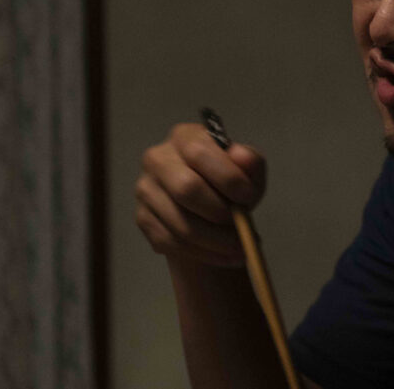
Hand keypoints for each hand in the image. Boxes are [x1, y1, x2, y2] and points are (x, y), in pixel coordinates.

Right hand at [135, 123, 266, 265]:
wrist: (210, 211)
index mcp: (184, 137)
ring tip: (240, 248)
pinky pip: (171, 243)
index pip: (200, 153)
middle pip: (185, 189)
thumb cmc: (230, 184)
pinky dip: (203, 254)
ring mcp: (146, 189)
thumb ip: (251, 162)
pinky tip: (224, 256)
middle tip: (242, 227)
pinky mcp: (143, 218)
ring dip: (215, 242)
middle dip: (219, 212)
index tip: (249, 197)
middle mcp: (157, 159)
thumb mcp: (248, 172)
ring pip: (179, 223)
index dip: (227, 177)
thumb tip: (243, 157)